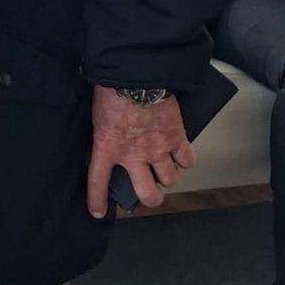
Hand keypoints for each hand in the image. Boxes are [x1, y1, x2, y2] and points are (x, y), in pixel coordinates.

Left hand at [86, 85, 193, 216]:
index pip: (98, 182)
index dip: (97, 200)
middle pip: (148, 194)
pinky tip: (179, 154)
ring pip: (170, 180)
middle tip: (148, 192)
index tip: (97, 212)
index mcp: (107, 147)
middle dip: (150, 198)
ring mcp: (158, 148)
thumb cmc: (112, 89)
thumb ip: (105, 136)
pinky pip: (187, 160)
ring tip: (164, 169)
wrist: (136, 73)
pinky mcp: (176, 136)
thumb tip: (109, 145)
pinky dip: (185, 160)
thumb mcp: (98, 116)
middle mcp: (134, 154)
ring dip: (167, 177)